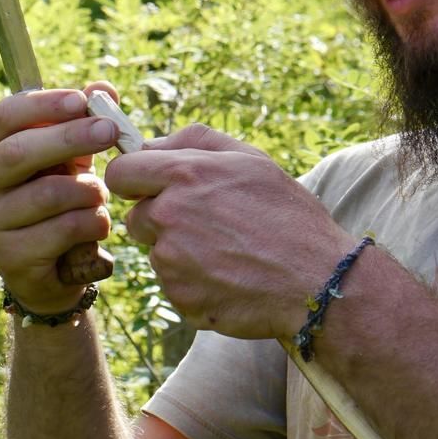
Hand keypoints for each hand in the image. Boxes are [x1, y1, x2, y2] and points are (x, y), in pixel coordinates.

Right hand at [0, 83, 122, 314]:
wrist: (51, 271)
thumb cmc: (58, 200)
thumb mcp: (69, 156)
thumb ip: (82, 120)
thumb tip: (103, 88)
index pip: (4, 115)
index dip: (45, 104)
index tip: (83, 100)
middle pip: (19, 151)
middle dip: (70, 138)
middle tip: (110, 132)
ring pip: (49, 193)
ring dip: (89, 191)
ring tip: (99, 196)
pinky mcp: (8, 257)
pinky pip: (65, 228)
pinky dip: (93, 223)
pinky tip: (96, 226)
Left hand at [105, 123, 350, 339]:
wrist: (317, 280)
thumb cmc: (289, 215)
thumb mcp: (253, 160)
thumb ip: (196, 141)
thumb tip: (151, 144)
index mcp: (185, 175)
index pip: (121, 173)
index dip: (135, 180)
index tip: (152, 187)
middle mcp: (169, 216)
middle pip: (137, 217)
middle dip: (162, 219)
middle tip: (209, 224)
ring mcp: (171, 261)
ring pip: (157, 252)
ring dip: (181, 251)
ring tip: (228, 252)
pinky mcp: (179, 296)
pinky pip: (174, 284)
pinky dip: (195, 282)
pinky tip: (231, 276)